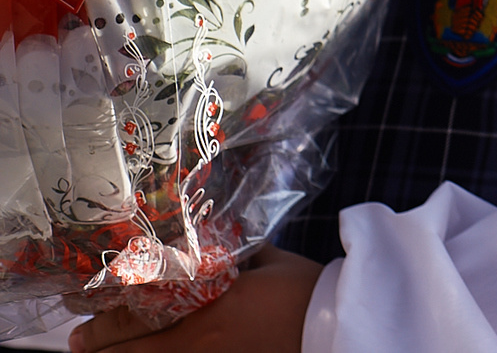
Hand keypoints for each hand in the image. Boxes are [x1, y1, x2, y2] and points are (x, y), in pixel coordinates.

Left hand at [71, 247, 320, 351]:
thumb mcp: (271, 260)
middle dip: (99, 344)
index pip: (141, 314)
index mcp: (208, 303)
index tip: (81, 314)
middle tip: (77, 342)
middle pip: (134, 347)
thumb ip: (238, 252)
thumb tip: (218, 236)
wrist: (338, 326)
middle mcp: (200, 338)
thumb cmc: (308, 290)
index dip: (104, 318)